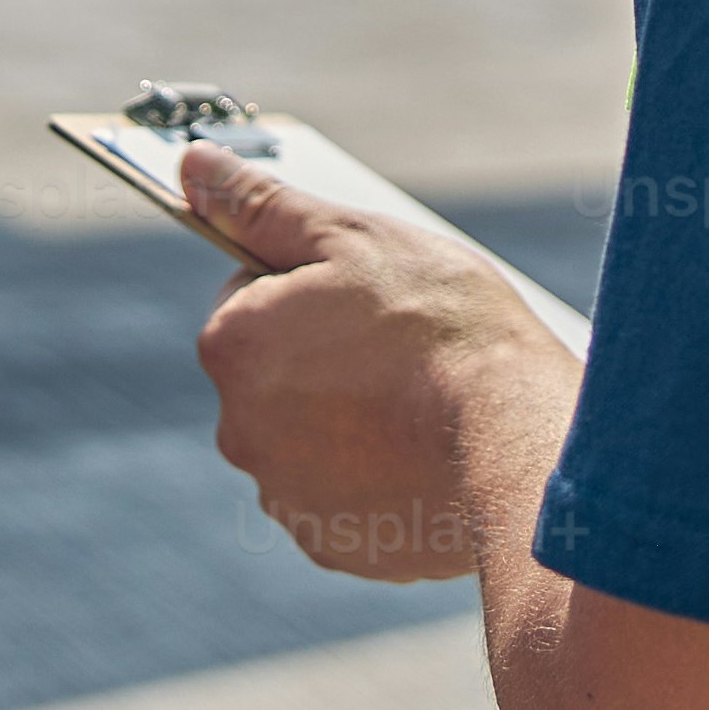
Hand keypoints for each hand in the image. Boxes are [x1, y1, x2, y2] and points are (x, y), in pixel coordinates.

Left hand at [182, 143, 576, 584]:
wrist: (516, 441)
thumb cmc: (442, 326)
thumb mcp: (354, 237)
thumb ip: (263, 204)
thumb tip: (192, 165)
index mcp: (233, 343)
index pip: (249, 297)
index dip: (311, 286)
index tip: (367, 297)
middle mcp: (238, 426)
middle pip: (274, 374)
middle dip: (323, 359)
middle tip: (400, 350)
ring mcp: (283, 493)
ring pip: (308, 440)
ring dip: (347, 422)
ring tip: (418, 405)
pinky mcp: (330, 544)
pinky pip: (341, 500)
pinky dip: (373, 480)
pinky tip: (421, 457)